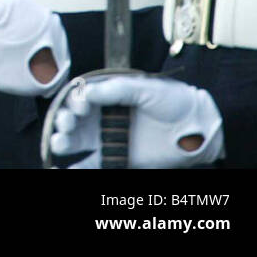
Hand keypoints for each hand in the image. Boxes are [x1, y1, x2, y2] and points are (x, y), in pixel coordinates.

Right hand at [48, 75, 224, 167]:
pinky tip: (62, 168)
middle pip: (72, 119)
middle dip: (63, 120)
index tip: (80, 105)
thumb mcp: (146, 88)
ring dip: (62, 141)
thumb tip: (86, 92)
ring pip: (75, 141)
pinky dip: (76, 167)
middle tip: (66, 124)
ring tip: (59, 143)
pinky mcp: (117, 157)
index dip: (74, 101)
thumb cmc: (173, 102)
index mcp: (107, 96)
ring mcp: (108, 138)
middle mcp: (103, 116)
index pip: (80, 97)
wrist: (197, 128)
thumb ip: (116, 89)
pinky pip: (91, 164)